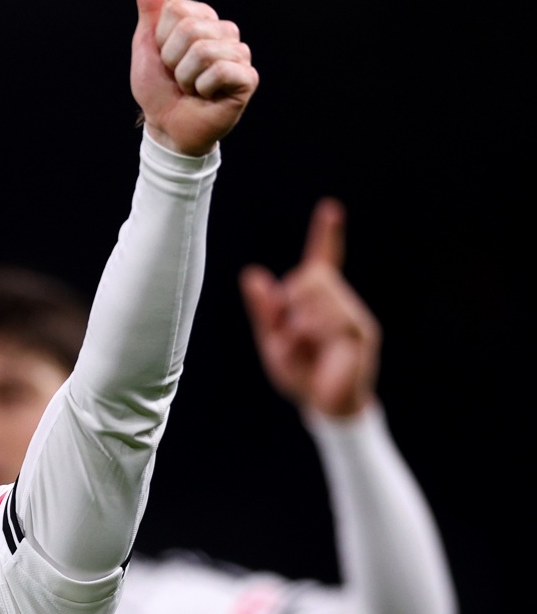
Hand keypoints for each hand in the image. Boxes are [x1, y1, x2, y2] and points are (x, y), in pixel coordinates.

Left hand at [130, 0, 257, 155]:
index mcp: (203, 19)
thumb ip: (150, 6)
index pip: (176, 10)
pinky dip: (202, 89)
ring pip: (202, 51)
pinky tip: (206, 95)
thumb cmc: (159, 87)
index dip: (161, 39)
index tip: (165, 58)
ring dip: (186, 78)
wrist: (167, 126)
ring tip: (191, 87)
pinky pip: (218, 71)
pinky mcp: (248, 77)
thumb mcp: (146, 43)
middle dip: (172, 60)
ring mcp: (240, 54)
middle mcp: (225, 31)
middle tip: (178, 77)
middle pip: (190, 29)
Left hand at [240, 197, 380, 416]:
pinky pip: (332, 319)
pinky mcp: (361, 333)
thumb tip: (252, 274)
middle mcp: (342, 302)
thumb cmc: (300, 372)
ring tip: (304, 346)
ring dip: (300, 323)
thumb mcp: (273, 339)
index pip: (323, 260)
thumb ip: (264, 309)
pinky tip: (314, 348)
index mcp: (320, 301)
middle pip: (312, 276)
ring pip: (320, 296)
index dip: (325, 234)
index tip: (330, 209)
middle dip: (291, 302)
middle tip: (292, 333)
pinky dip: (313, 333)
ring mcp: (354, 315)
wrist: (323, 405)